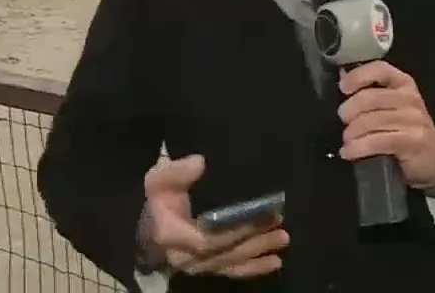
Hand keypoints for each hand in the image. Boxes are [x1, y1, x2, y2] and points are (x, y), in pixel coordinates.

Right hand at [139, 155, 288, 278]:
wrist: (152, 224)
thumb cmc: (160, 199)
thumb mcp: (159, 180)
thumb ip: (176, 172)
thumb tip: (199, 163)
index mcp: (171, 235)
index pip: (206, 239)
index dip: (233, 230)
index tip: (258, 213)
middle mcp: (184, 257)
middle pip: (224, 251)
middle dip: (253, 238)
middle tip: (278, 221)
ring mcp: (198, 266)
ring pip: (232, 262)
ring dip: (258, 251)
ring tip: (283, 237)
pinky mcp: (209, 269)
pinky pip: (233, 272)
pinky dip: (255, 268)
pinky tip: (275, 262)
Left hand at [338, 61, 434, 190]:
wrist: (434, 161)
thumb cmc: (405, 131)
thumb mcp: (389, 107)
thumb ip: (368, 92)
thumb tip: (342, 77)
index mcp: (403, 83)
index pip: (380, 69)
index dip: (358, 76)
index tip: (343, 88)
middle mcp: (410, 98)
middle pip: (369, 98)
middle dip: (349, 111)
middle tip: (344, 123)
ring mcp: (414, 120)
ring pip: (371, 121)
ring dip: (351, 133)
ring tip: (346, 141)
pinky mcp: (414, 141)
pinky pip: (378, 141)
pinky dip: (358, 148)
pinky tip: (348, 152)